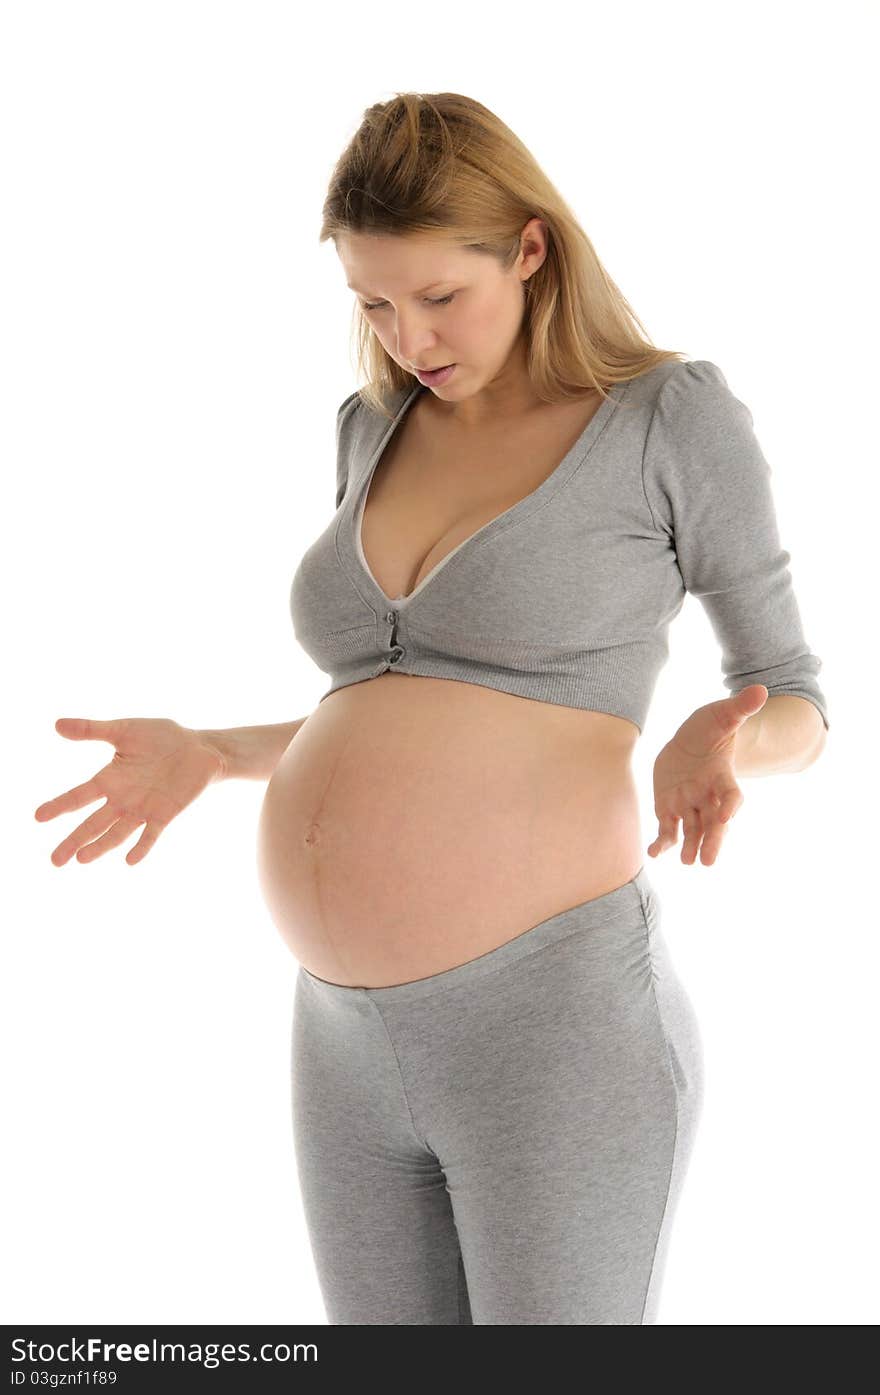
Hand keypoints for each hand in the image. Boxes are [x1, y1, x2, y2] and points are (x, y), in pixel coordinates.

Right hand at [34, 717, 225, 866]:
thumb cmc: (161, 737)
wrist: (198, 747)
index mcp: (109, 779)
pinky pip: (150, 835)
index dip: (59, 806)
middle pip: (93, 823)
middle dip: (74, 840)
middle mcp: (122, 799)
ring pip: (116, 833)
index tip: (38, 817)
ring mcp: (142, 809)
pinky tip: (130, 860)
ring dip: (100, 846)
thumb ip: (92, 730)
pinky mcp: (164, 814)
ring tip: (82, 859)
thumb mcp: (123, 730)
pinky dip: (141, 847)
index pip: (78, 796)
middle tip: (55, 860)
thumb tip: (57, 724)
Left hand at [647, 685, 768, 865]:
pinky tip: (653, 854)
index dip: (731, 805)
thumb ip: (740, 708)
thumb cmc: (711, 728)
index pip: (731, 795)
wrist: (692, 741)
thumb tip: (761, 690)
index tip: (727, 816)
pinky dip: (662, 842)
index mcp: (723, 777)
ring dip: (691, 846)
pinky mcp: (670, 808)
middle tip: (709, 861)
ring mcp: (690, 804)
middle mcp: (708, 796)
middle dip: (712, 840)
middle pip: (713, 822)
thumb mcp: (723, 715)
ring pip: (693, 830)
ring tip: (689, 862)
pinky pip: (667, 829)